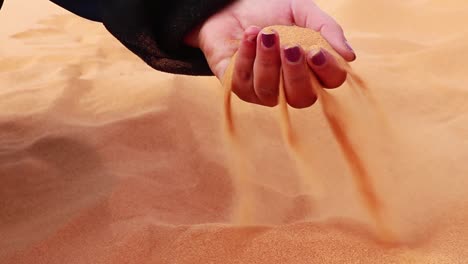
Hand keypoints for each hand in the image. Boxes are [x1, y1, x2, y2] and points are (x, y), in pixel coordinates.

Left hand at [185, 0, 355, 107]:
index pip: (330, 82)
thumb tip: (349, 56)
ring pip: (270, 92)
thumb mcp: (302, 11)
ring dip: (268, 62)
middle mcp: (289, 86)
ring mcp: (263, 90)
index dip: (327, 71)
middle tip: (290, 46)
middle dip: (295, 73)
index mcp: (312, 68)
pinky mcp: (237, 86)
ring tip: (266, 33)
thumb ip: (326, 28)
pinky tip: (250, 34)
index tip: (316, 51)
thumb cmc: (270, 10)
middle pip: (301, 98)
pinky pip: (243, 82)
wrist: (232, 3)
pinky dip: (247, 56)